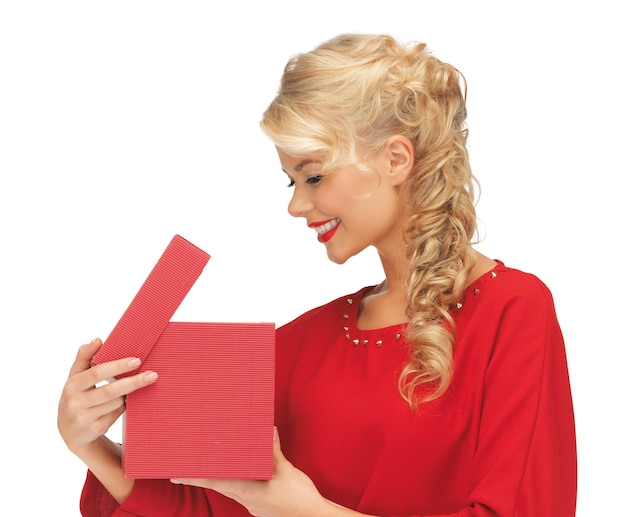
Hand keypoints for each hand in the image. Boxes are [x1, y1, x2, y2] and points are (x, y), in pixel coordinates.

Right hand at [57, 338, 158, 457]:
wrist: (69, 431)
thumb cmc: (76, 396)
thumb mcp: (75, 377)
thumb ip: (85, 357)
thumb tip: (98, 340)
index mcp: (72, 385)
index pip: (97, 372)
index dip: (118, 366)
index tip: (137, 360)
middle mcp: (75, 403)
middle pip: (111, 390)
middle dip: (134, 382)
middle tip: (152, 375)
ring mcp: (84, 418)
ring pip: (117, 402)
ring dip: (127, 395)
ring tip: (129, 389)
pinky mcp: (94, 430)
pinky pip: (117, 414)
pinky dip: (123, 407)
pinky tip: (122, 403)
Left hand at [172, 427, 332, 516]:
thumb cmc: (298, 499)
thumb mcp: (286, 471)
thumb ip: (274, 451)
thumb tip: (268, 431)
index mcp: (247, 490)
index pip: (213, 482)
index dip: (193, 478)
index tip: (175, 476)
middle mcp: (245, 499)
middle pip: (219, 484)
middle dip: (205, 474)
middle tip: (190, 464)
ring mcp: (253, 504)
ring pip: (231, 488)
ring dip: (222, 476)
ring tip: (215, 464)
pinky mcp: (262, 505)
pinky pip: (244, 491)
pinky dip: (240, 479)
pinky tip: (248, 471)